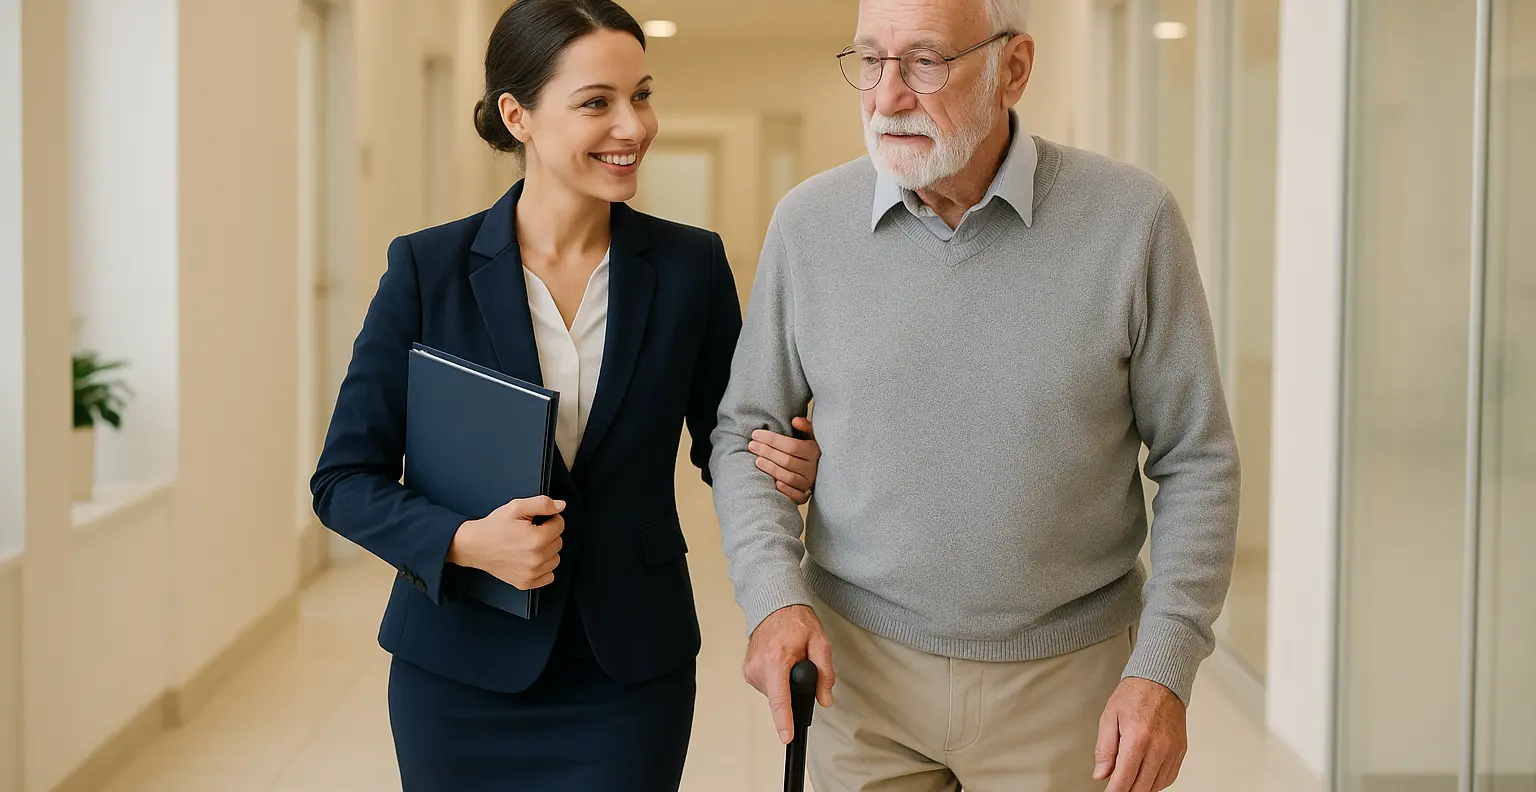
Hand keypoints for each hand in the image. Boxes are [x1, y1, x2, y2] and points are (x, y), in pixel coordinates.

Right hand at [447, 496, 565, 589]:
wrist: (474, 545)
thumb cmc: (494, 527)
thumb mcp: (516, 507)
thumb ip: (542, 504)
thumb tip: (561, 506)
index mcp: (537, 539)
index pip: (560, 524)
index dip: (549, 518)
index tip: (536, 520)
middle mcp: (536, 559)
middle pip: (558, 542)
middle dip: (548, 534)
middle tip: (529, 531)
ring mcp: (532, 573)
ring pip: (555, 558)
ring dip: (547, 551)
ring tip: (529, 545)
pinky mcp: (526, 583)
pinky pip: (549, 576)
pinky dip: (543, 568)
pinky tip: (530, 559)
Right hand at [744, 605, 834, 743]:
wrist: (775, 606)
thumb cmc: (796, 621)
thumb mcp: (820, 643)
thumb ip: (825, 673)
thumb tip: (825, 699)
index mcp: (776, 659)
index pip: (780, 697)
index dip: (784, 719)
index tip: (786, 736)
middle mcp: (759, 665)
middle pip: (781, 697)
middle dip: (794, 688)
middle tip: (800, 663)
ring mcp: (750, 669)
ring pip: (774, 693)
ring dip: (784, 683)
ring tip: (788, 659)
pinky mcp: (747, 671)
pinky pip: (767, 686)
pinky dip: (776, 679)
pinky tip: (779, 662)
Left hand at [748, 416, 819, 503]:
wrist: (817, 471)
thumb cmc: (807, 451)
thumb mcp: (810, 437)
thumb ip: (805, 427)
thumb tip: (795, 420)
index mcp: (813, 451)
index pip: (791, 446)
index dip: (772, 440)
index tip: (756, 434)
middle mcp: (812, 468)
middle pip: (787, 460)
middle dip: (767, 452)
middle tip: (752, 445)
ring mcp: (809, 483)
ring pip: (789, 477)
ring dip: (771, 469)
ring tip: (757, 460)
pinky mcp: (805, 496)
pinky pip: (796, 495)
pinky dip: (785, 490)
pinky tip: (774, 483)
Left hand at [1094, 677, 1187, 791]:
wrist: (1160, 681)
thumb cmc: (1134, 695)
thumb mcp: (1109, 717)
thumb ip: (1104, 749)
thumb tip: (1101, 774)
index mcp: (1137, 738)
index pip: (1124, 778)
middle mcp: (1158, 747)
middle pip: (1141, 786)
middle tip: (1116, 789)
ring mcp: (1172, 750)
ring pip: (1156, 785)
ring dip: (1141, 788)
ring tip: (1128, 783)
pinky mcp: (1180, 751)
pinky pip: (1169, 777)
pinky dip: (1156, 783)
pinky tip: (1145, 778)